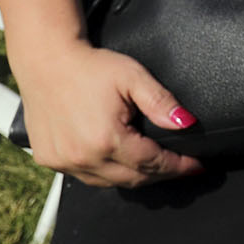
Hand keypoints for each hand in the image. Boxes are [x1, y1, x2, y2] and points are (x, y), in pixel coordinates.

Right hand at [12, 39, 201, 187]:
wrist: (47, 60)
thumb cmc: (89, 66)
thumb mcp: (133, 77)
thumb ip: (161, 102)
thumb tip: (186, 123)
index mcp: (106, 139)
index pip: (153, 163)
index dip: (179, 166)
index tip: (196, 166)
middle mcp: (83, 157)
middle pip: (134, 179)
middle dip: (162, 174)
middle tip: (181, 167)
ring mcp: (63, 162)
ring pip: (110, 183)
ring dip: (135, 176)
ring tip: (154, 165)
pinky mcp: (50, 160)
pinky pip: (86, 177)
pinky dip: (107, 173)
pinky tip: (119, 162)